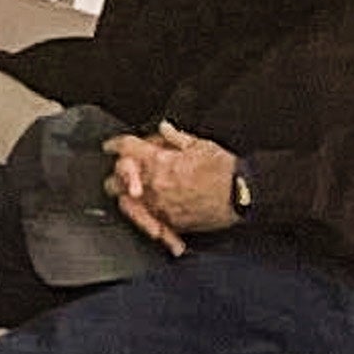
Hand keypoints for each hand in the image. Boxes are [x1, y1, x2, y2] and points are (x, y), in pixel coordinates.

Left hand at [111, 130, 243, 250]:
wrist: (243, 194)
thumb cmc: (224, 168)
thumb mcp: (199, 144)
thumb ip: (175, 137)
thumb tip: (164, 128)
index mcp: (156, 161)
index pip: (125, 149)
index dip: (115, 145)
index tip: (109, 146)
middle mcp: (152, 185)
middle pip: (115, 181)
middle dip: (118, 175)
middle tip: (125, 173)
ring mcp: (158, 206)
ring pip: (126, 205)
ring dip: (127, 198)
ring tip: (134, 194)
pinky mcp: (170, 223)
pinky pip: (150, 225)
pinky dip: (150, 224)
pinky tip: (153, 224)